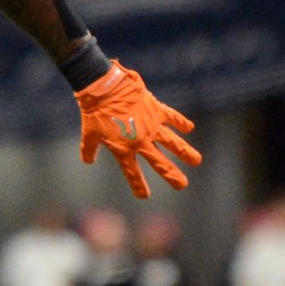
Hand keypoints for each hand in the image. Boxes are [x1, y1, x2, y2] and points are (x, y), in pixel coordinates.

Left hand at [75, 62, 200, 199]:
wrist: (103, 89)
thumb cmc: (93, 112)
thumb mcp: (89, 134)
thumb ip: (89, 150)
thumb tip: (88, 161)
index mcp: (123, 149)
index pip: (133, 172)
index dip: (138, 185)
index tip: (144, 196)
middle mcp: (141, 141)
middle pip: (160, 163)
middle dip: (172, 175)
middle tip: (182, 185)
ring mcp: (151, 126)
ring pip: (173, 143)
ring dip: (186, 152)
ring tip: (197, 161)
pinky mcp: (156, 110)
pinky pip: (172, 118)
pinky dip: (181, 122)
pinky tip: (190, 128)